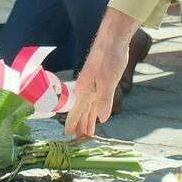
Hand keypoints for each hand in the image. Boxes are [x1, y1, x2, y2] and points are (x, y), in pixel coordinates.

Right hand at [65, 9, 138, 138]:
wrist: (113, 40)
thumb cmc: (108, 58)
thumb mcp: (108, 81)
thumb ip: (104, 101)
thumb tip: (102, 120)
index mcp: (84, 89)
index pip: (76, 111)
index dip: (73, 124)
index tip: (68, 136)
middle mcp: (87, 89)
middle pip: (82, 112)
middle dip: (80, 126)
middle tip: (78, 142)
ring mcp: (94, 85)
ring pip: (89, 107)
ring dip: (88, 120)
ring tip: (87, 134)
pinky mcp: (102, 82)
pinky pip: (96, 101)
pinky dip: (95, 111)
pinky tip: (97, 116)